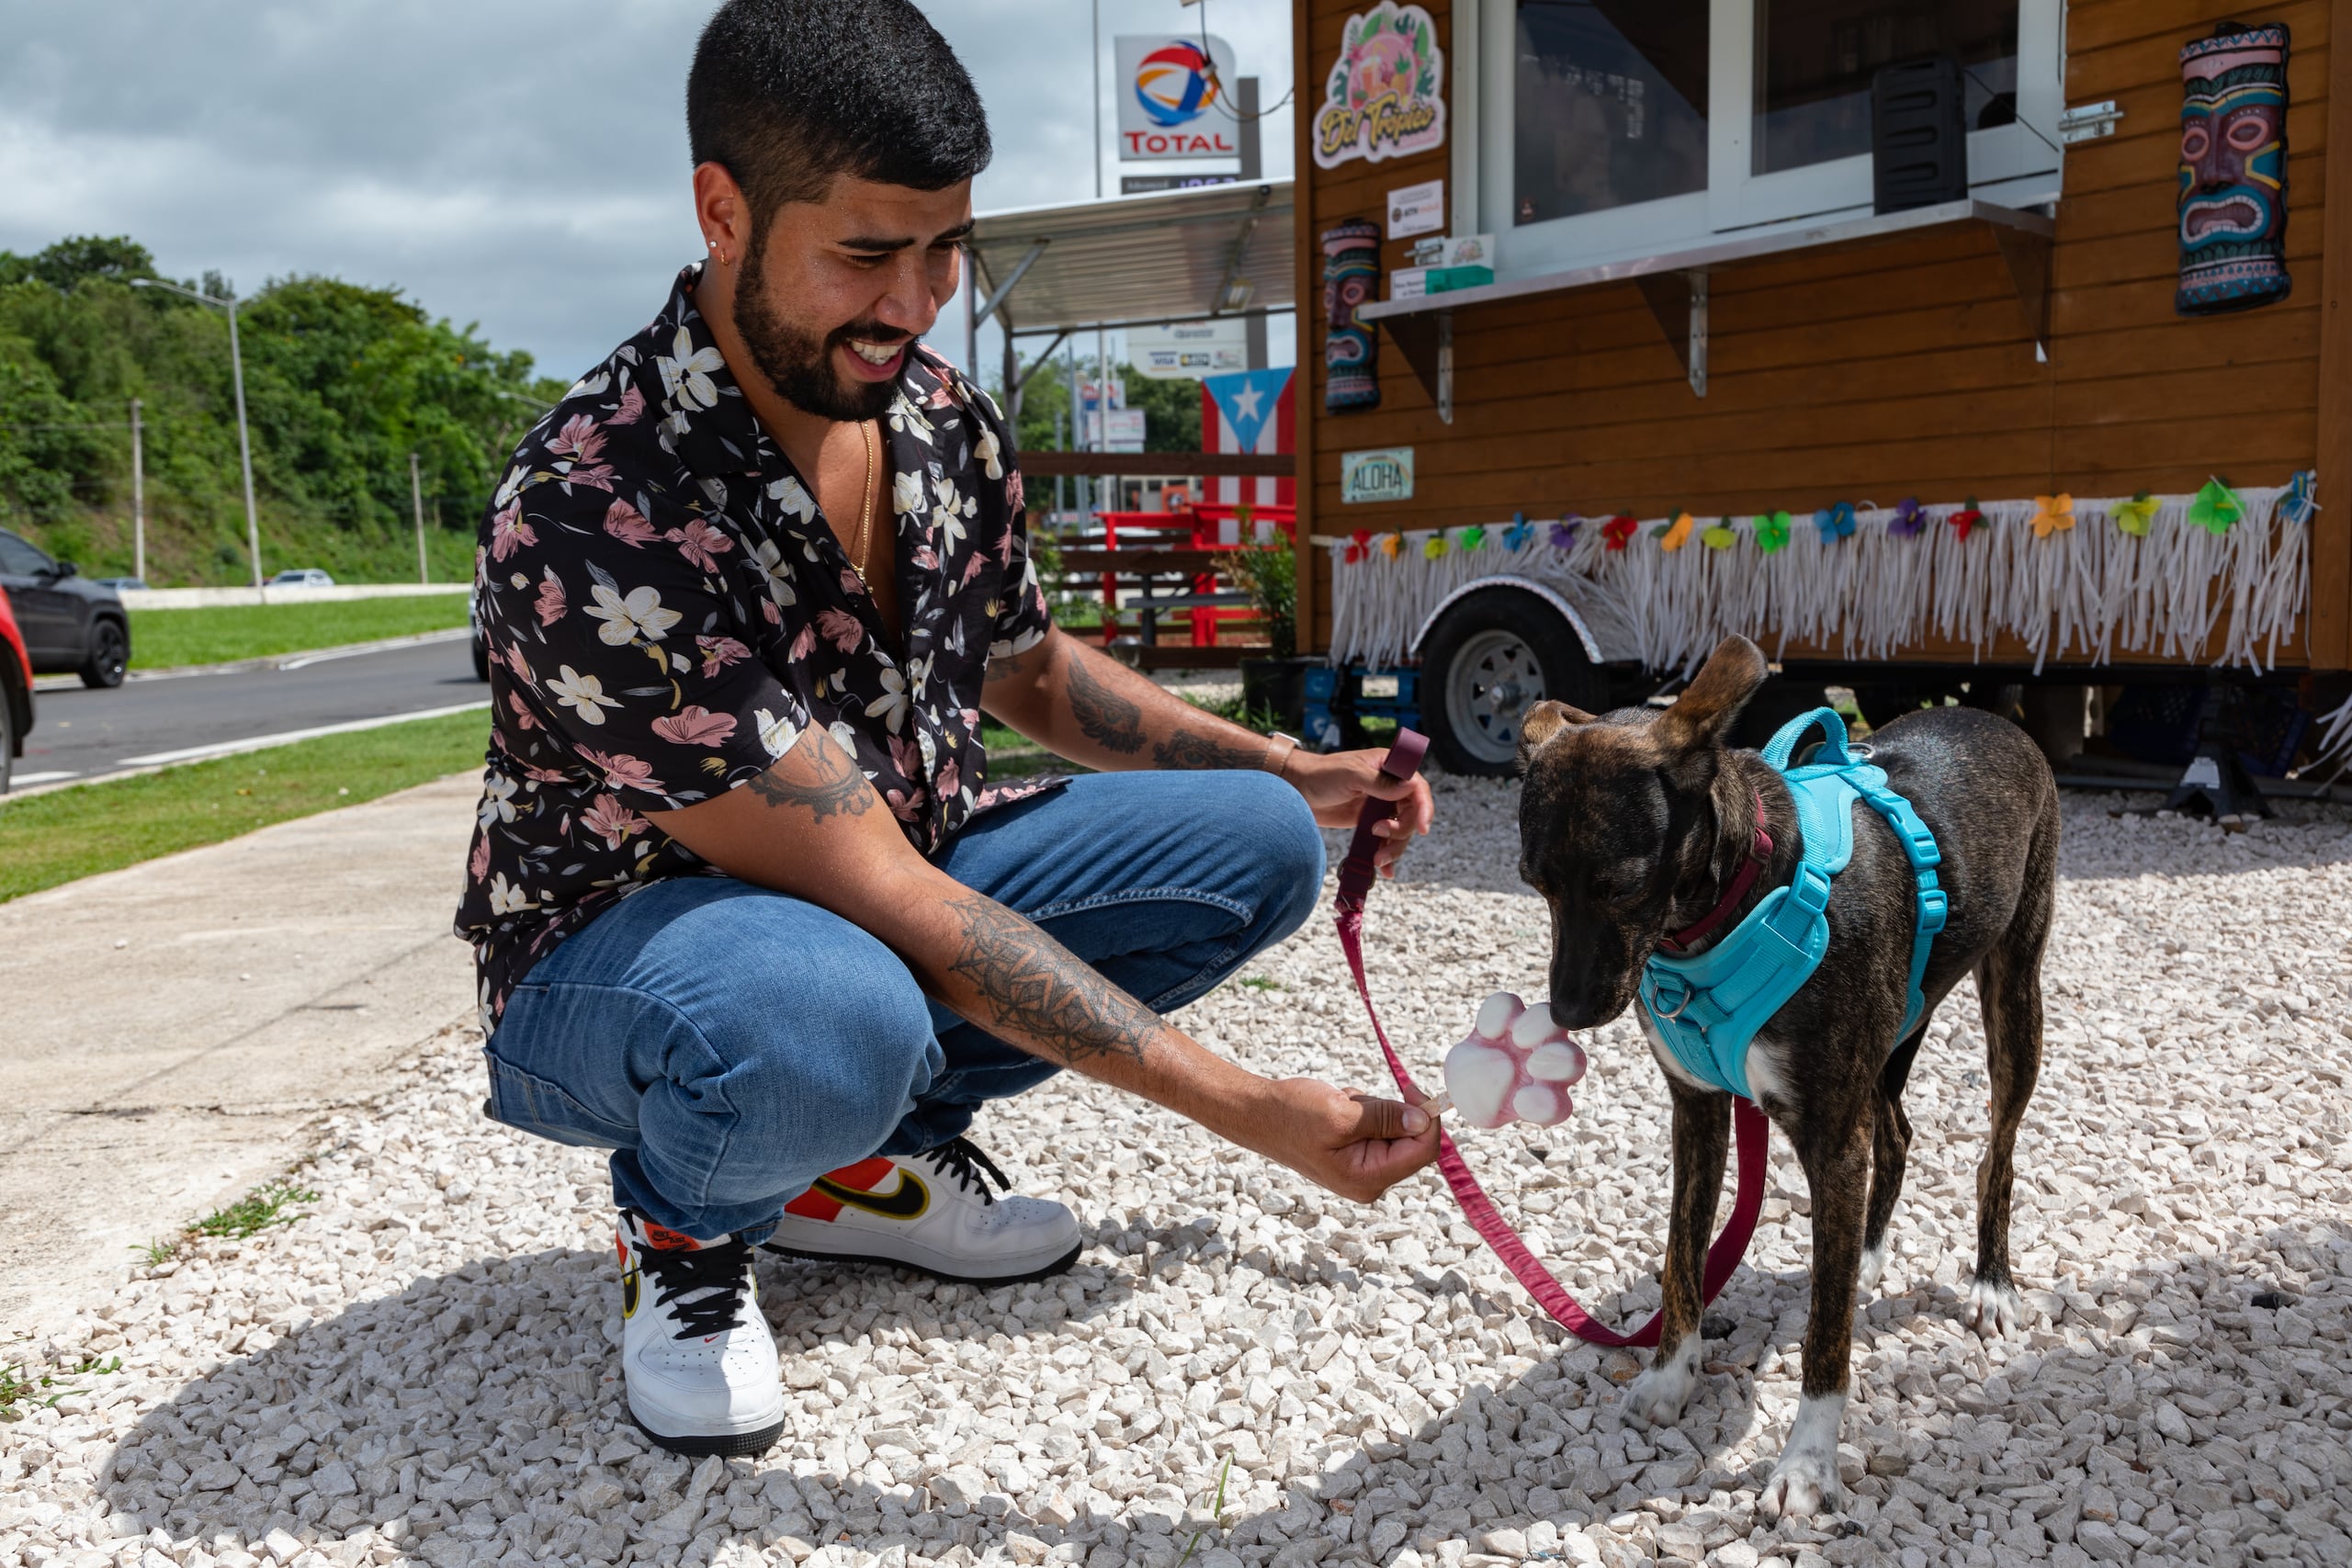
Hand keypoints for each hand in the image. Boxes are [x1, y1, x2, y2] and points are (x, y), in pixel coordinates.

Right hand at [1228, 1076, 1440, 1202]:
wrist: (1257, 1113)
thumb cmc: (1292, 1115)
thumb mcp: (1342, 1113)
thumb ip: (1386, 1119)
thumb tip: (1425, 1120)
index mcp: (1367, 1179)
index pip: (1423, 1152)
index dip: (1428, 1120)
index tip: (1414, 1090)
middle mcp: (1369, 1180)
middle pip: (1410, 1141)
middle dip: (1389, 1112)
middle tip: (1355, 1101)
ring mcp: (1363, 1167)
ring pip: (1394, 1128)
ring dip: (1373, 1108)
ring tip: (1340, 1106)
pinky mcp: (1356, 1153)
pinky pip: (1377, 1124)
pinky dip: (1362, 1109)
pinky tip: (1337, 1109)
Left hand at [1286, 749, 1434, 876]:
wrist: (1295, 790)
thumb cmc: (1321, 774)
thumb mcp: (1351, 774)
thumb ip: (1381, 783)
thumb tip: (1412, 787)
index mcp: (1389, 768)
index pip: (1417, 787)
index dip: (1424, 807)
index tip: (1422, 828)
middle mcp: (1389, 787)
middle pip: (1411, 814)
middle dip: (1401, 831)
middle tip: (1380, 836)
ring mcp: (1379, 807)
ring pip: (1400, 832)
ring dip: (1393, 848)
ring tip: (1377, 859)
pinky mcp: (1368, 824)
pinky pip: (1384, 842)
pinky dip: (1386, 856)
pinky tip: (1385, 870)